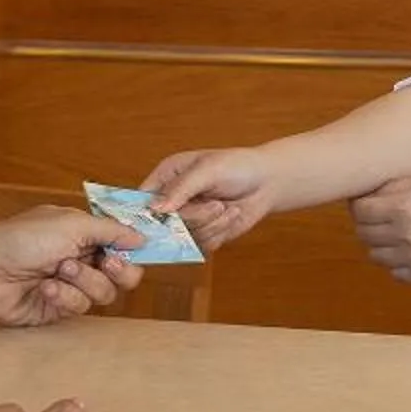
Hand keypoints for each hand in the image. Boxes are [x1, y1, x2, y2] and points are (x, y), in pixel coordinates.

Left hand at [0, 207, 143, 326]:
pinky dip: (64, 296)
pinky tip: (45, 288)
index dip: (132, 251)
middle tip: (106, 263)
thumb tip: (142, 237)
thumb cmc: (23, 238)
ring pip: (103, 293)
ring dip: (84, 281)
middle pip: (122, 276)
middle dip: (118, 271)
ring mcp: (70, 287)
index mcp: (84, 236)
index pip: (122, 246)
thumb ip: (110, 230)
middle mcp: (82, 260)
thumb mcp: (71, 224)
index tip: (135, 250)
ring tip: (59, 270)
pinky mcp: (57, 310)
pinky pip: (78, 308)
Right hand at [143, 148, 276, 250]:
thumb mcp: (208, 170)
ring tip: (227, 207)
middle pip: (164, 224)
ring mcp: (188, 219)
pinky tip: (231, 215)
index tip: (158, 221)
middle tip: (216, 204)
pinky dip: (219, 232)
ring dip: (211, 224)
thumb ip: (181, 188)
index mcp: (166, 176)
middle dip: (194, 217)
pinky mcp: (204, 234)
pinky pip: (202, 245)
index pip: (143, 200)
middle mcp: (173, 200)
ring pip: (185, 237)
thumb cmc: (237, 166)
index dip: (146, 214)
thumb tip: (157, 208)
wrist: (267, 182)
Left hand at [350, 172, 410, 282]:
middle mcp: (403, 235)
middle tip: (380, 216)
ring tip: (396, 233)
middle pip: (363, 233)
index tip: (367, 202)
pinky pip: (395, 272)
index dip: (360, 205)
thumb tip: (370, 191)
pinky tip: (410, 249)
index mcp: (403, 207)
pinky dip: (396, 263)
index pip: (360, 210)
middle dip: (367, 223)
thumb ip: (398, 185)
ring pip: (375, 255)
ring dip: (380, 244)